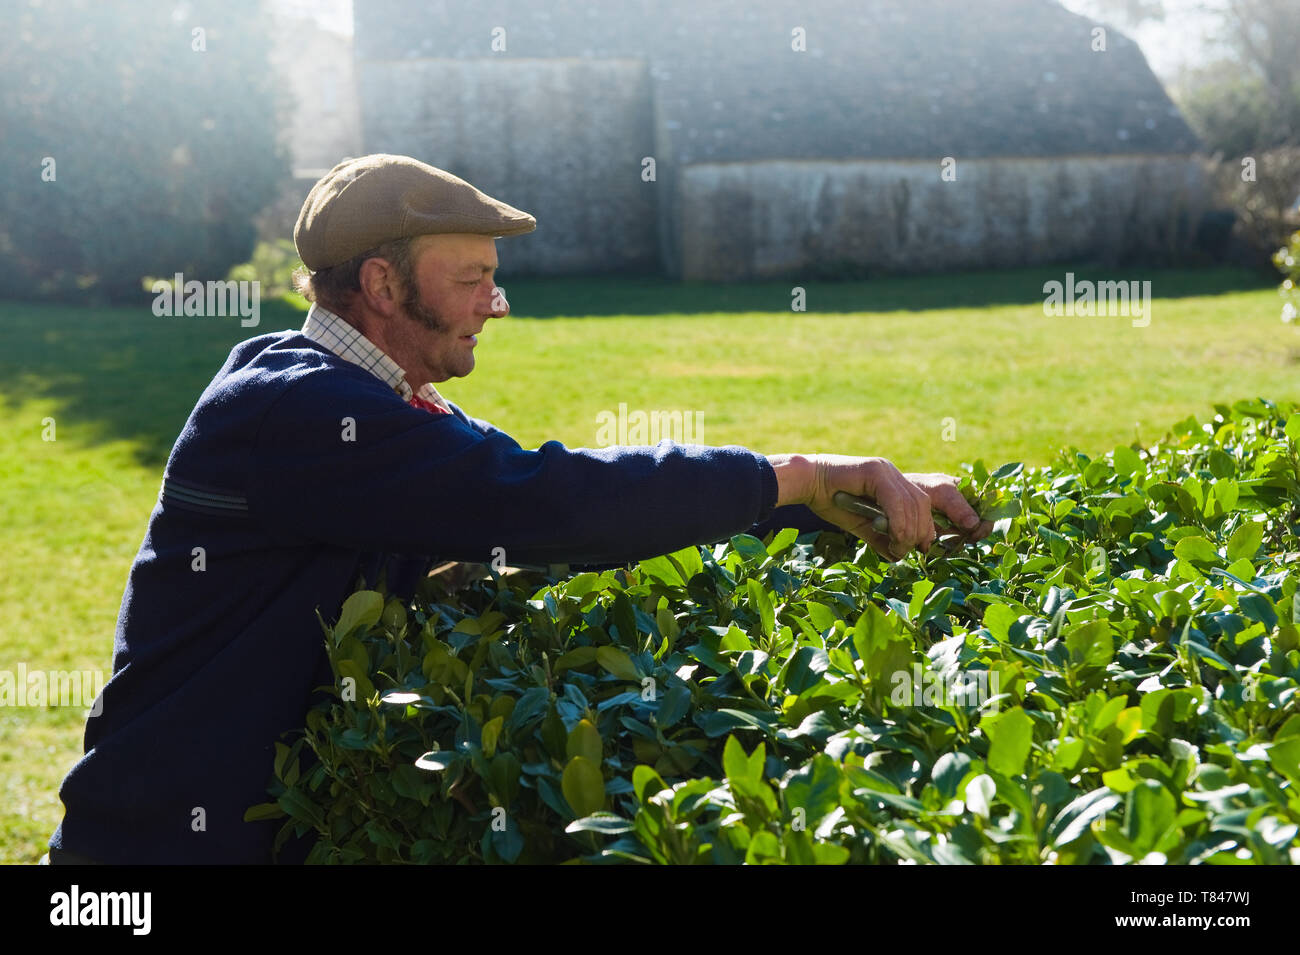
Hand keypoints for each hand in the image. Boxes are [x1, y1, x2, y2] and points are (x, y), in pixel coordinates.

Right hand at [769, 453, 990, 559]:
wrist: (805, 483)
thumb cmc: (831, 502)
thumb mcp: (864, 525)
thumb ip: (885, 537)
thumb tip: (900, 556)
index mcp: (899, 485)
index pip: (939, 496)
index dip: (959, 512)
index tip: (971, 532)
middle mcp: (898, 474)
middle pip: (931, 502)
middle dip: (929, 530)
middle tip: (914, 549)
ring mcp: (888, 470)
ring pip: (917, 504)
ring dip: (911, 532)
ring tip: (899, 548)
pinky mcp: (875, 470)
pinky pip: (897, 501)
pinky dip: (898, 523)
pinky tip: (892, 537)